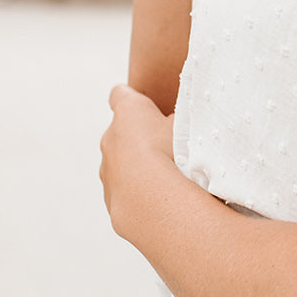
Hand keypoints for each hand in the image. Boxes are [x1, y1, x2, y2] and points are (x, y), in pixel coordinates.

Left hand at [100, 84, 175, 240]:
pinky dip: (140, 194)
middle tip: (170, 150)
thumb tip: (186, 120)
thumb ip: (182, 118)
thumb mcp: (188, 125)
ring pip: (122, 165)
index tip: (144, 106)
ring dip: (140, 170)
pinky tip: (161, 201)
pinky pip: (126, 191)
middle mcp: (111, 138)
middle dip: (142, 140)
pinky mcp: (111, 198)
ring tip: (169, 181)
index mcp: (129, 112)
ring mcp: (107, 170)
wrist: (153, 201)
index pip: (121, 95)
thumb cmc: (173, 154)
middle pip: (123, 133)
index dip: (132, 98)